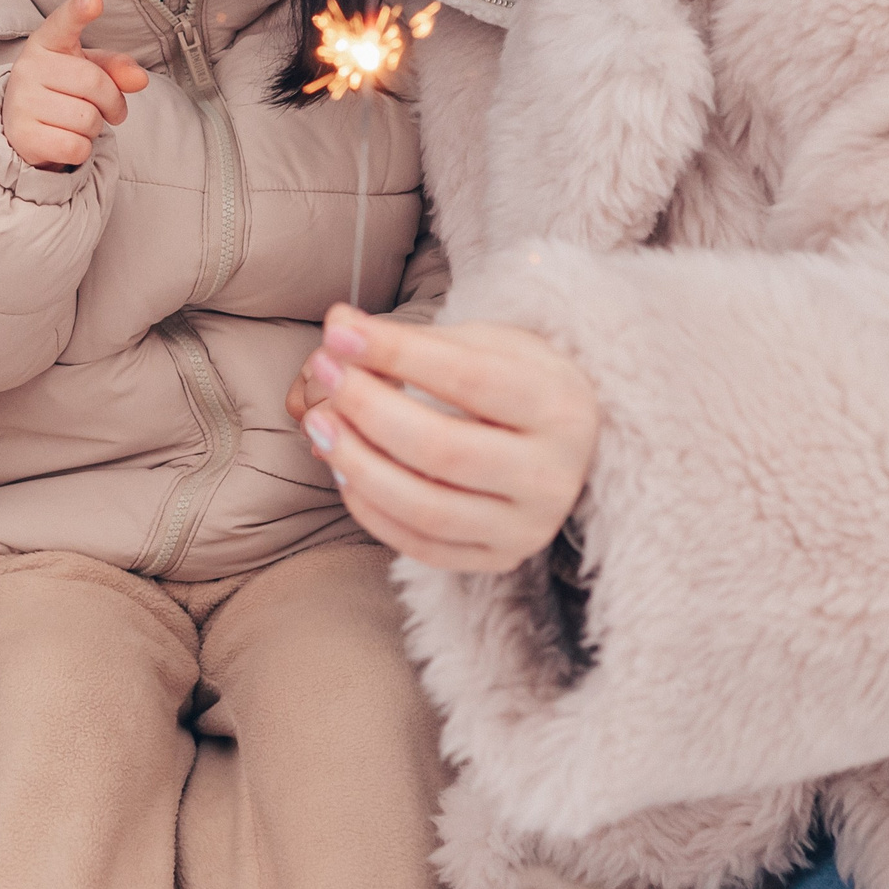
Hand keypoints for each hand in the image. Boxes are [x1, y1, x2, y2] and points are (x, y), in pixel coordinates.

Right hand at [2, 0, 150, 170]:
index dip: (79, 12)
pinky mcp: (23, 136)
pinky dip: (82, 149)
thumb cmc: (63, 90)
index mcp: (47, 42)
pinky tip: (66, 140)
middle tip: (106, 110)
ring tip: (77, 123)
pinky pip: (76, 147)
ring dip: (94, 128)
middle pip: (95, 83)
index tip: (94, 0)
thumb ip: (116, 68)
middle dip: (113, 102)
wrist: (24, 128)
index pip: (63, 23)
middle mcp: (28, 67)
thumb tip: (140, 79)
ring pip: (87, 119)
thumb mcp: (90, 70)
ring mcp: (22, 101)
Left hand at [300, 304, 601, 573]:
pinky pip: (421, 545)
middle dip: (369, 409)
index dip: (397, 354)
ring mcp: (528, 526)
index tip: (338, 333)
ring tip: (320, 424)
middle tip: (325, 375)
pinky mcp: (499, 558)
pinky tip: (343, 469)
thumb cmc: (517, 382)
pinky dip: (370, 509)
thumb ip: (416, 341)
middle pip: (443, 449)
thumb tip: (339, 330)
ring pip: (426, 508)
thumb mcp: (487, 344)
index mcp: (560, 406)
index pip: (469, 378)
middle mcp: (552, 475)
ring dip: (359, 464)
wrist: (568, 443)